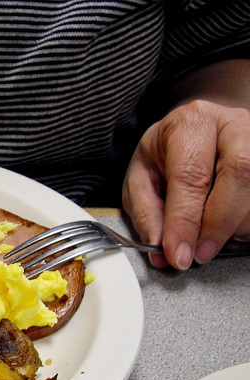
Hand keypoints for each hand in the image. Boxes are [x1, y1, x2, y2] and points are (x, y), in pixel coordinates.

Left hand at [122, 99, 249, 269]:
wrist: (197, 134)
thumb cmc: (166, 154)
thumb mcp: (141, 178)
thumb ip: (147, 213)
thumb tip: (159, 247)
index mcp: (190, 124)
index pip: (191, 175)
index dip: (185, 221)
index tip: (178, 254)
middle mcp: (232, 125)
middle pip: (238, 174)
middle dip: (218, 225)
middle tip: (200, 254)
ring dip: (235, 227)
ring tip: (210, 239)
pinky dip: (245, 224)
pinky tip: (229, 230)